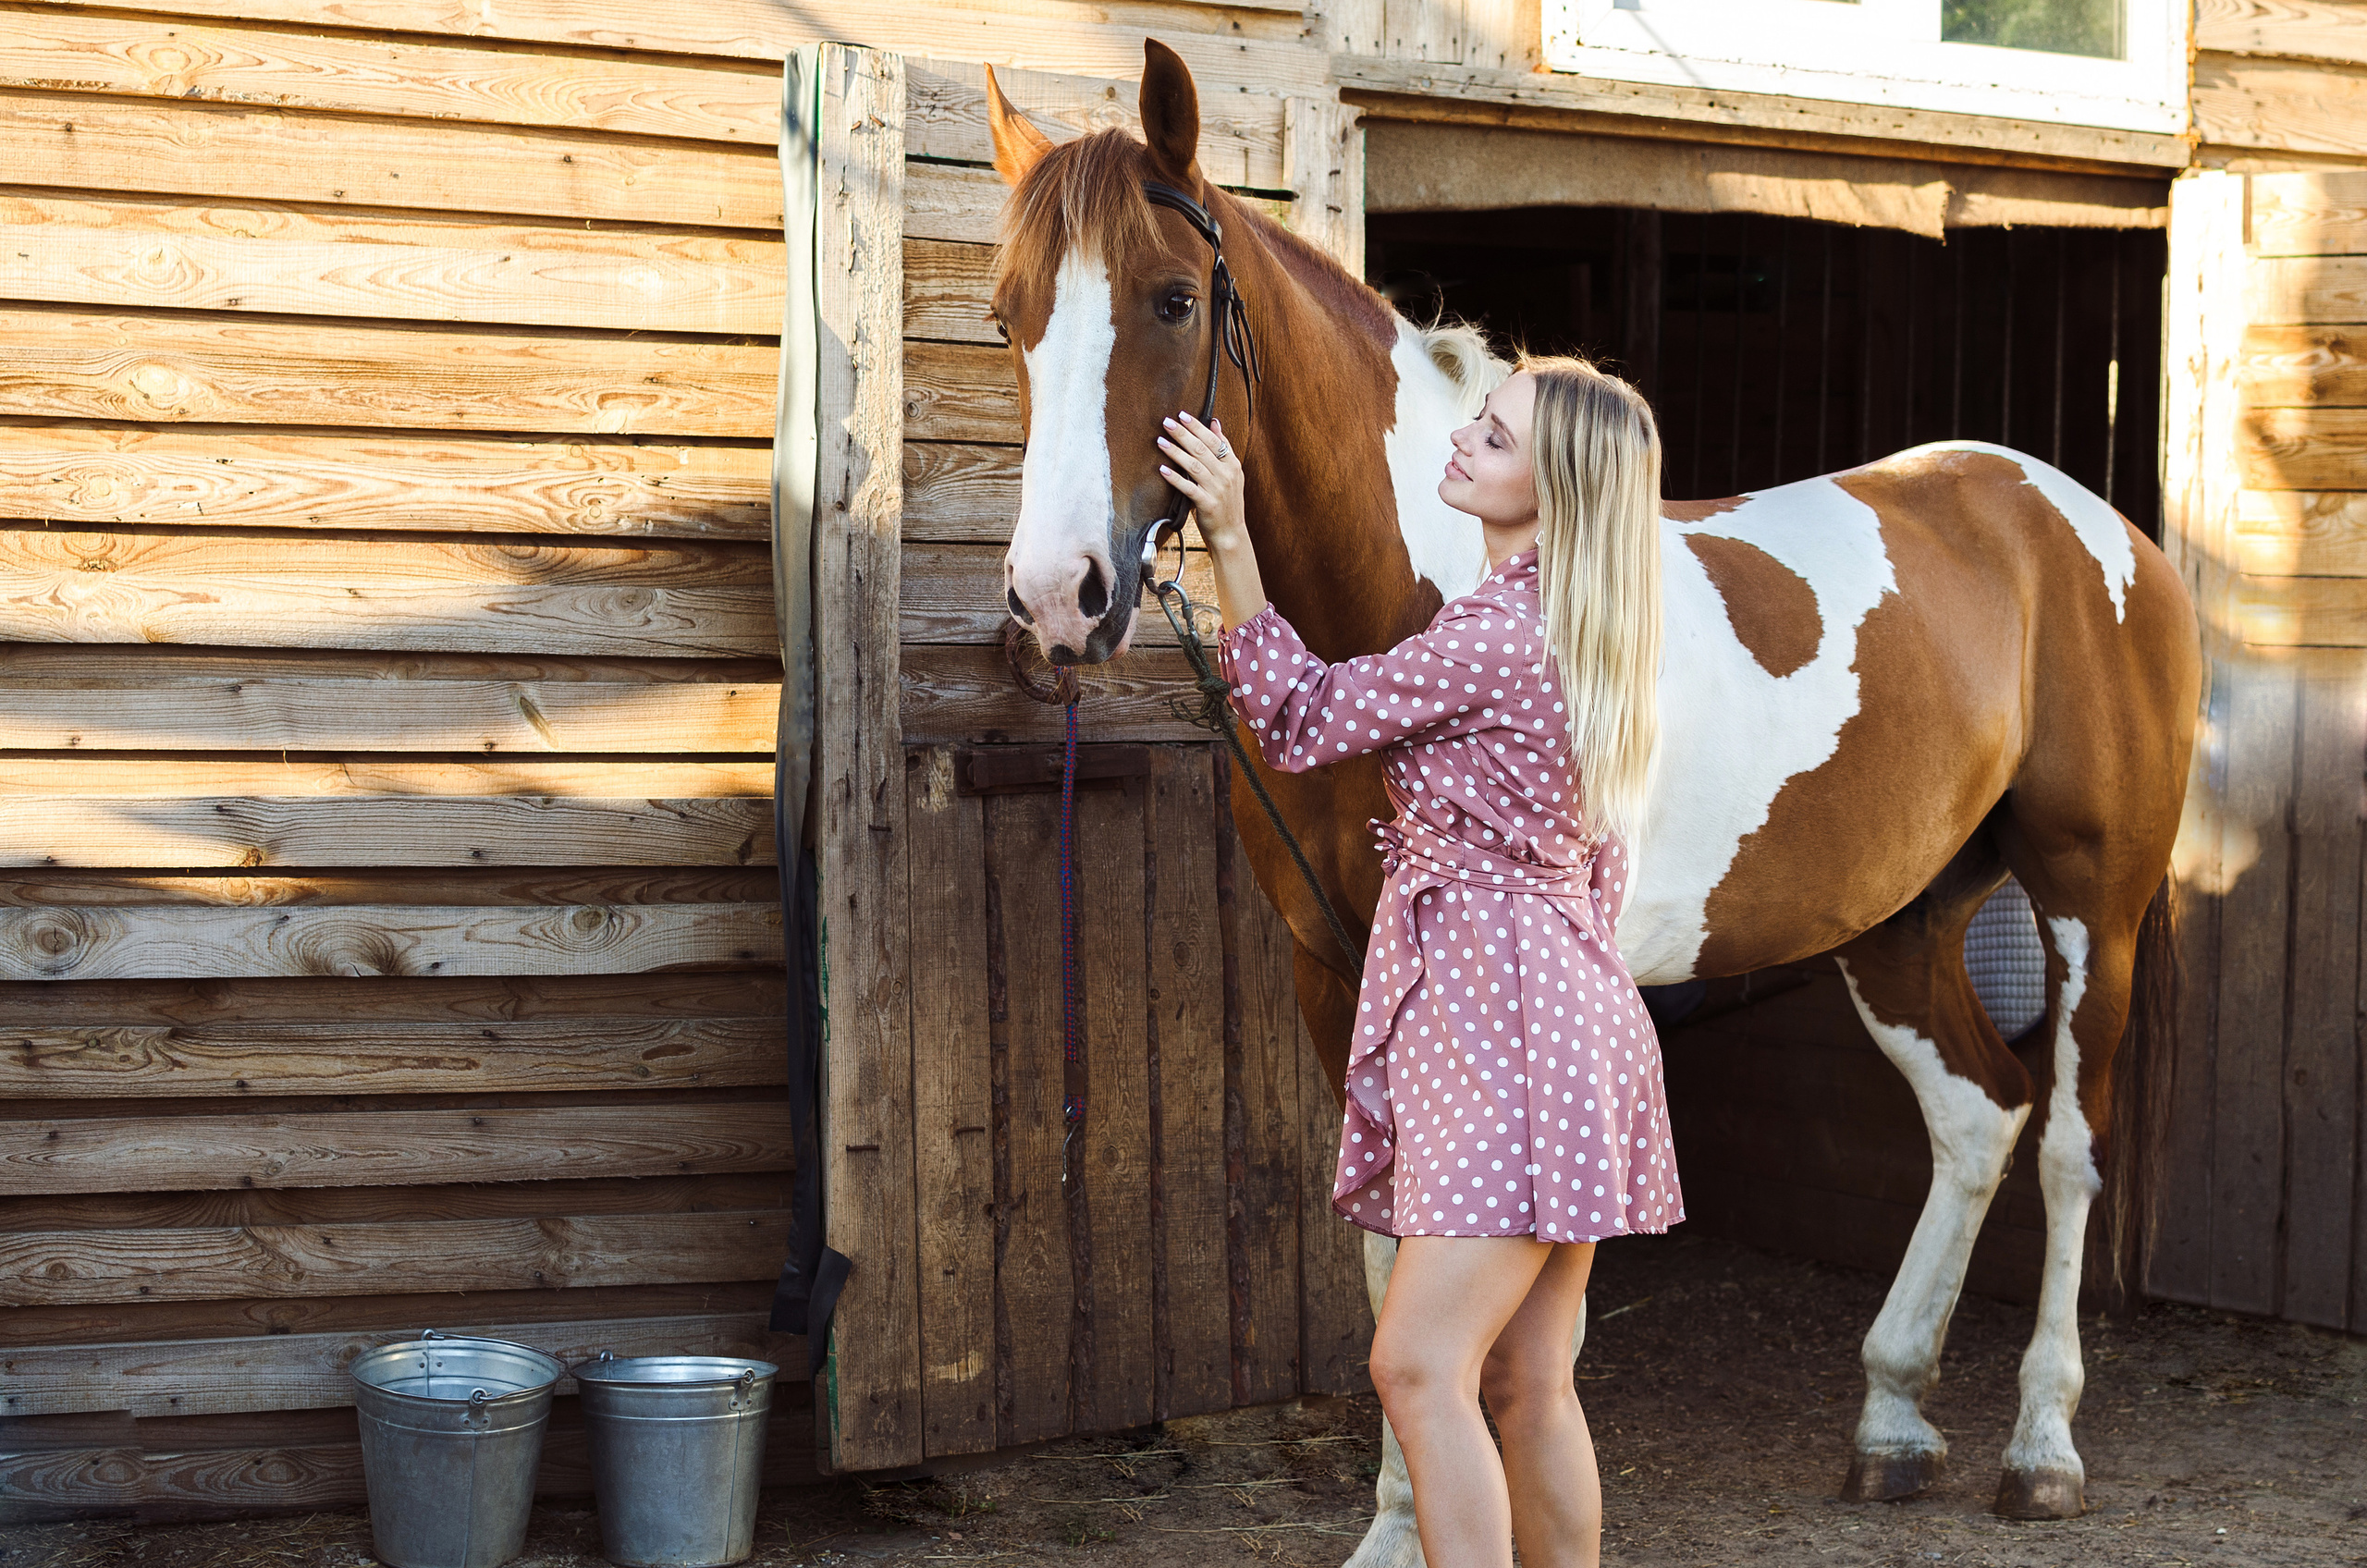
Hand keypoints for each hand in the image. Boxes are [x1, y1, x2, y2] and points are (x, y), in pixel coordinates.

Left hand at [1158, 412, 1245, 552]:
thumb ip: (1224, 448)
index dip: (1197, 427)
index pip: (1214, 440)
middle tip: (1167, 422)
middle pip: (1202, 450)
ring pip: (1194, 466)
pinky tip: (1162, 470)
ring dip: (1176, 452)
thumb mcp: (1232, 473)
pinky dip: (1175, 478)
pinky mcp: (1208, 504)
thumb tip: (1215, 423)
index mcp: (1232, 465)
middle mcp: (1226, 475)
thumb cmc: (1227, 502)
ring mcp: (1217, 490)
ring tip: (1160, 441)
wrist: (1230, 533)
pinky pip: (1188, 488)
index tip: (1182, 415)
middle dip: (1183, 434)